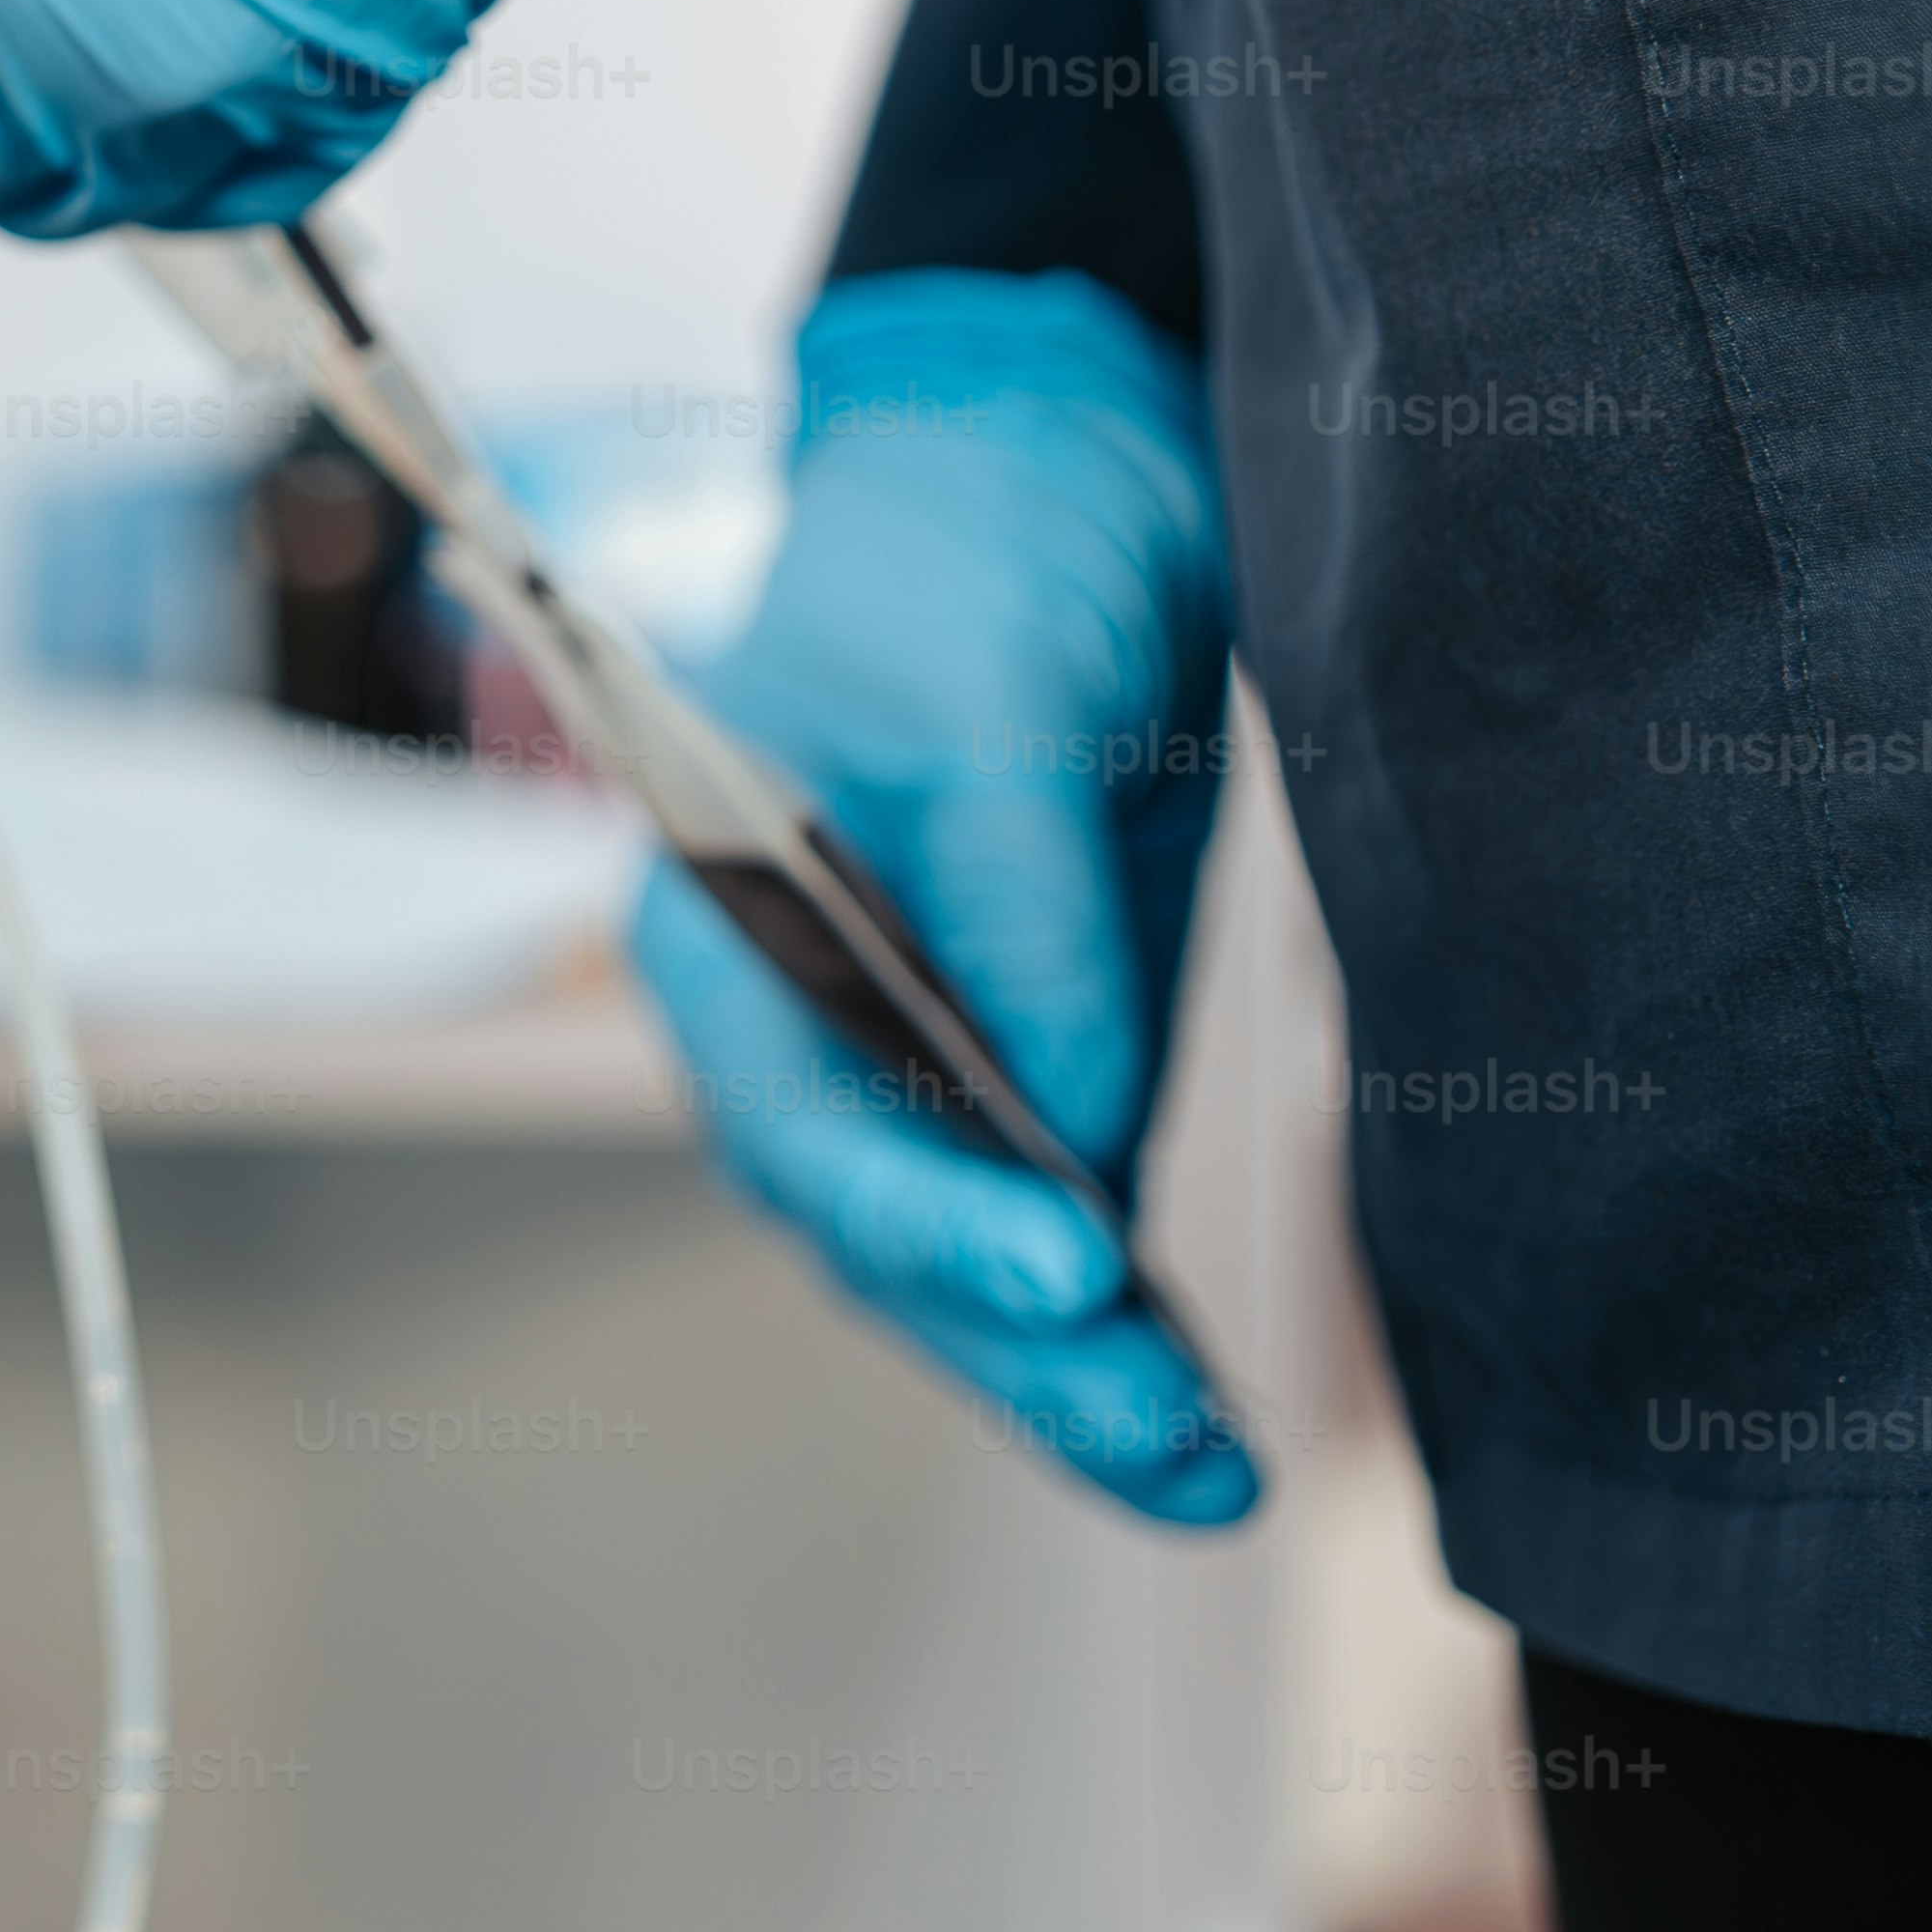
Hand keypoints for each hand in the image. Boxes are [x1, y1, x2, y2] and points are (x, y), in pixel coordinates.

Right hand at [627, 270, 1257, 1521]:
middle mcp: (791, 1019)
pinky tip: (1203, 1404)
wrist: (1047, 464)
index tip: (1075, 1272)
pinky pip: (1049, 1218)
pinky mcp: (1024, 1054)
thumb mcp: (995, 697)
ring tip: (1212, 1467)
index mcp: (720, 926)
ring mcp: (903, 1049)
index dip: (925, 1213)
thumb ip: (1020, 905)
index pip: (798, 1119)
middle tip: (1170, 1435)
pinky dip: (1116, 1319)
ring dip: (1076, 1374)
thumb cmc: (968, 553)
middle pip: (877, 1232)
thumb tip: (1078, 1121)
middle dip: (1017, 1350)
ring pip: (961, 1259)